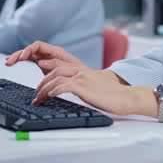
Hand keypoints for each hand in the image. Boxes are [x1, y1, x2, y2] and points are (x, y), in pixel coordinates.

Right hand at [5, 41, 86, 73]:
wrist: (86, 82)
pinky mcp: (43, 64)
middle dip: (19, 54)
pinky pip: (29, 59)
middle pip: (30, 49)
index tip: (22, 57)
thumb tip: (40, 62)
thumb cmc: (80, 75)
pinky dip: (20, 60)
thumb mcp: (69, 69)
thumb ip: (56, 65)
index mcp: (56, 51)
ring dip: (17, 57)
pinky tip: (12, 62)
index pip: (38, 45)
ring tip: (8, 62)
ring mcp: (45, 58)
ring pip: (28, 54)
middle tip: (10, 61)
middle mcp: (49, 53)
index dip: (28, 50)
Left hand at [33, 68, 154, 116]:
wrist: (125, 97)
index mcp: (84, 70)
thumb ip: (84, 87)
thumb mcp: (95, 88)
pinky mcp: (83, 86)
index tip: (41, 81)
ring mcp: (82, 77)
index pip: (61, 65)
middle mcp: (81, 71)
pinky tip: (48, 97)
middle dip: (42, 80)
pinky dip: (52, 90)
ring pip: (55, 77)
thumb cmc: (113, 96)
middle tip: (37, 92)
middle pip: (54, 68)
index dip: (48, 70)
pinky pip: (62, 85)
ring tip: (39, 98)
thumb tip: (75, 94)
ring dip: (44, 87)